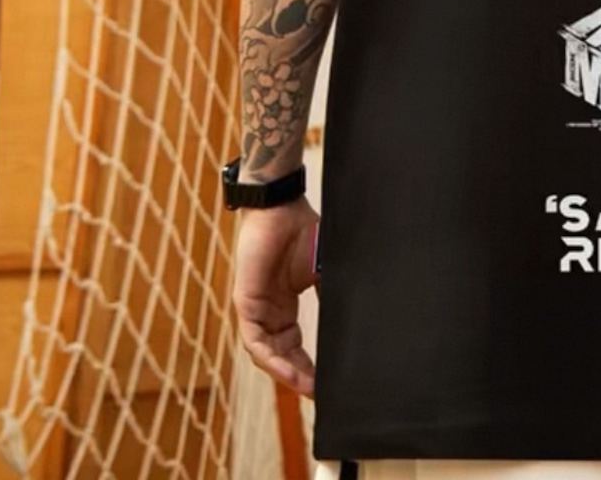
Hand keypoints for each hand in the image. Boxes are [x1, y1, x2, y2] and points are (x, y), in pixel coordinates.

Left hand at [233, 197, 320, 396]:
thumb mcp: (324, 271)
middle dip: (300, 377)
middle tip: (319, 394)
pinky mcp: (246, 302)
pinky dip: (270, 359)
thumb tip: (355, 319)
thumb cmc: (303, 231)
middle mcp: (269, 312)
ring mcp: (255, 309)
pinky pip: (255, 341)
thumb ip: (331, 295)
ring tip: (307, 388)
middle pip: (281, 356)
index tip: (327, 385)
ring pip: (267, 354)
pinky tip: (286, 370)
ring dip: (286, 373)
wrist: (283, 207)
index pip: (295, 347)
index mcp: (285, 307)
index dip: (310, 367)